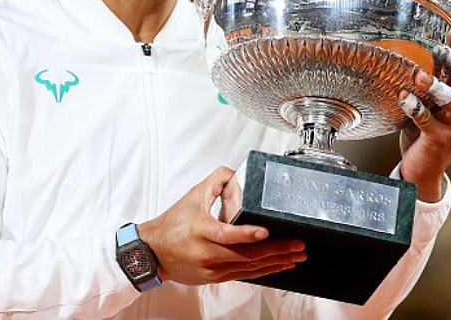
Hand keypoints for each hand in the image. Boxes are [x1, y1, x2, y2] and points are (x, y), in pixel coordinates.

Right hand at [138, 167, 305, 284]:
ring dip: (275, 262)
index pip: (227, 234)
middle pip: (246, 255)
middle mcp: (207, 253)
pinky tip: (277, 266)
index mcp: (201, 231)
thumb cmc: (171, 226)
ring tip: (295, 256)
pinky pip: (244, 275)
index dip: (248, 234)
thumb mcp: (191, 197)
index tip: (266, 230)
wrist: (153, 252)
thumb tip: (233, 172)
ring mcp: (212, 268)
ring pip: (249, 268)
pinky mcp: (215, 277)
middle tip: (297, 246)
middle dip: (276, 251)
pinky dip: (263, 270)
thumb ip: (214, 182)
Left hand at [399, 30, 450, 201]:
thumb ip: (431, 82)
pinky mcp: (437, 138)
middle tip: (441, 50)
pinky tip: (403, 98)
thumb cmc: (424, 131)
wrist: (423, 168)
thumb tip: (422, 51)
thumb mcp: (430, 103)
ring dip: (436, 86)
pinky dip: (415, 107)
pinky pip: (427, 121)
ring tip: (418, 75)